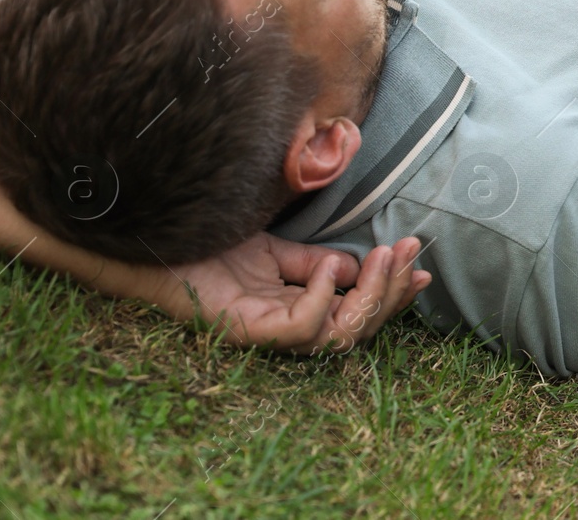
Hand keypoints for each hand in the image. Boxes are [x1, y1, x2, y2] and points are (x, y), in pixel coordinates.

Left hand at [145, 233, 428, 354]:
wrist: (158, 241)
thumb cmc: (210, 246)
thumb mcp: (276, 251)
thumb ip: (315, 262)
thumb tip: (360, 265)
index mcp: (297, 312)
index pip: (358, 313)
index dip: (394, 292)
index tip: (419, 261)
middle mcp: (286, 330)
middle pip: (357, 329)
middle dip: (391, 292)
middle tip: (408, 253)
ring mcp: (266, 334)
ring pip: (337, 336)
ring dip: (369, 296)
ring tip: (379, 256)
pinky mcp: (245, 331)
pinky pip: (300, 330)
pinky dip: (322, 299)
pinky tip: (328, 266)